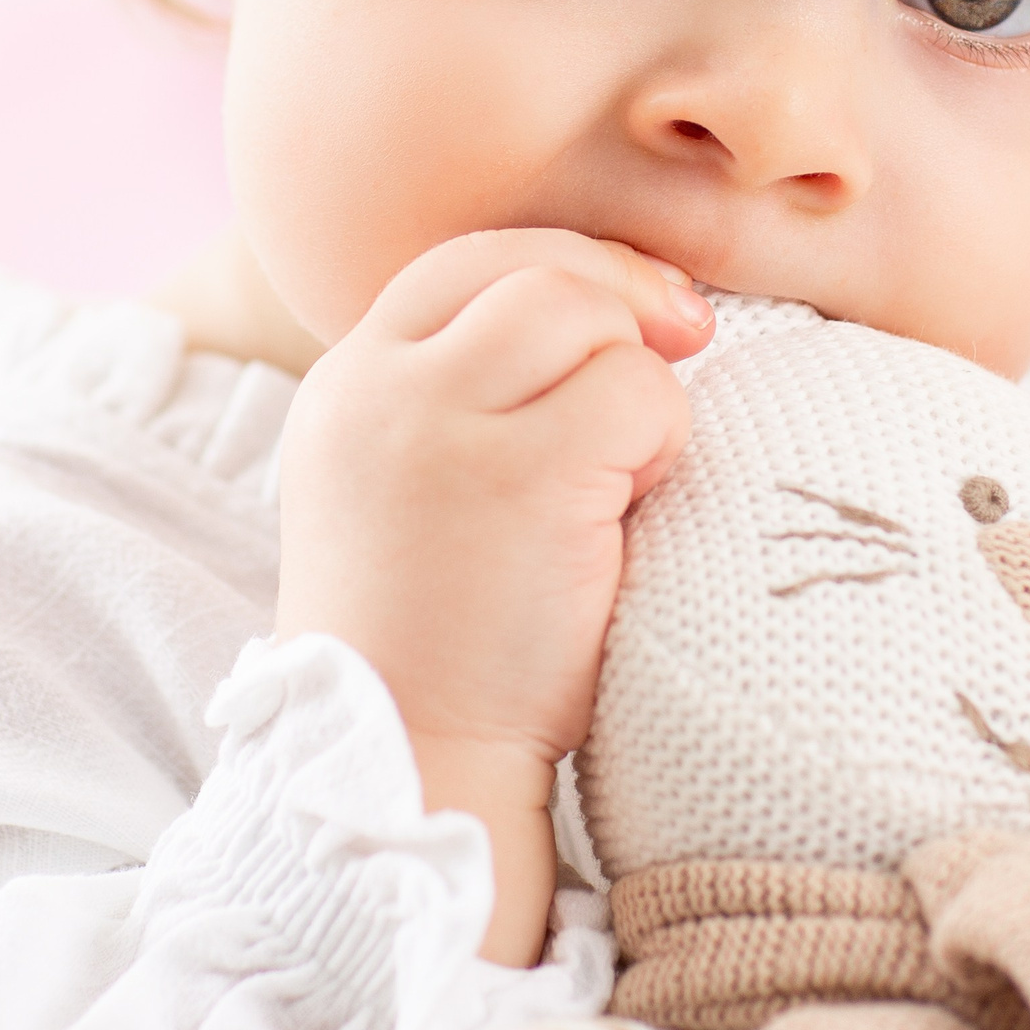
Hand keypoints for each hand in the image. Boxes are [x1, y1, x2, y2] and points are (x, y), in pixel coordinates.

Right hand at [277, 229, 710, 961]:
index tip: (628, 316)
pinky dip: (662, 440)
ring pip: (587, 314)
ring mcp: (445, 425)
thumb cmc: (436, 643)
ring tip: (626, 470)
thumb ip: (456, 398)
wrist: (413, 765)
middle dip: (622, 296)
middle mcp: (380, 389)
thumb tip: (601, 311)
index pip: (459, 265)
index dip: (560, 271)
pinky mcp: (526, 474)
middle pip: (530, 270)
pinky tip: (632, 509)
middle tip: (686, 341)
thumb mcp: (404, 491)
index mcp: (343, 387)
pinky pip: (640, 393)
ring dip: (639, 378)